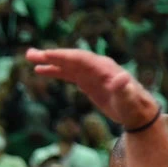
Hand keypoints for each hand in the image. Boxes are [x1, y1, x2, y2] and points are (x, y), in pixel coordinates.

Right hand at [25, 48, 157, 128]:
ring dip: (49, 61)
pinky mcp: (87, 81)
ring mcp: (91, 73)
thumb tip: (121, 78)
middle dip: (51, 56)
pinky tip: (41, 70)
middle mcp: (96, 67)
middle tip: (30, 54)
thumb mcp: (129, 100)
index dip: (63, 57)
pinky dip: (55, 71)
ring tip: (30, 59)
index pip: (80, 59)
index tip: (46, 55)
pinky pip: (68, 73)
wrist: (137, 112)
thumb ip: (124, 90)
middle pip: (70, 58)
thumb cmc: (134, 107)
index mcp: (105, 68)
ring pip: (67, 64)